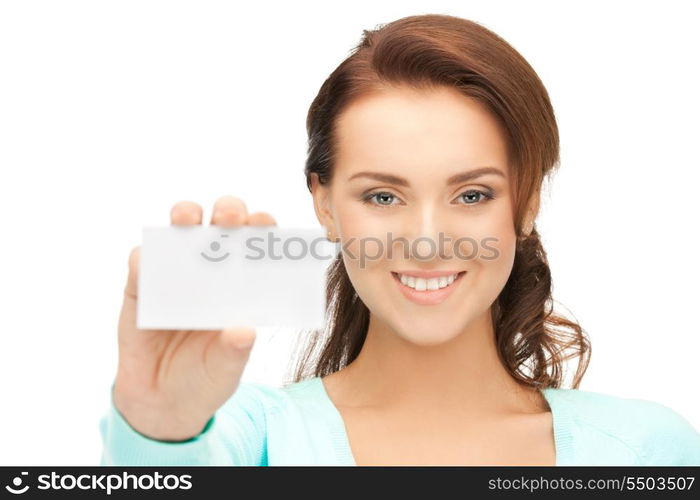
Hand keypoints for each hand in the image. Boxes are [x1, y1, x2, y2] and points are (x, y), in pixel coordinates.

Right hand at [112, 196, 276, 439]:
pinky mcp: (140, 289)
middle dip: (227, 212)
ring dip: (183, 218)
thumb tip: (244, 332)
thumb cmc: (206, 378)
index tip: (264, 224)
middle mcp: (211, 272)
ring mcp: (174, 276)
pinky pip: (141, 265)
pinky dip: (144, 258)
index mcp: (241, 285)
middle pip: (221, 227)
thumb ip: (234, 353)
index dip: (261, 229)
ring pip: (178, 232)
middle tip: (229, 216)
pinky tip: (148, 262)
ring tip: (187, 220)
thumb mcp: (225, 371)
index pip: (256, 247)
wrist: (162, 403)